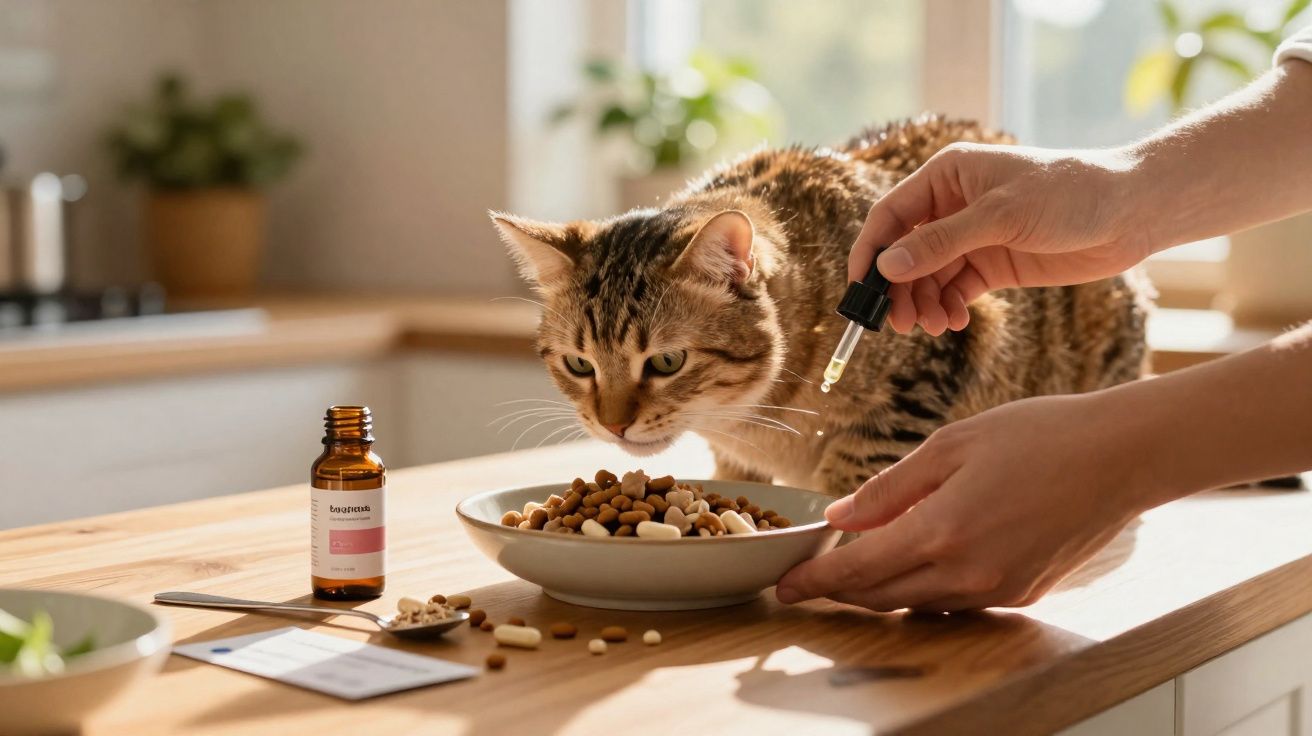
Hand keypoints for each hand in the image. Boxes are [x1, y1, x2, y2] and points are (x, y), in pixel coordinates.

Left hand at [776, 392, 1148, 611]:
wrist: (1123, 456)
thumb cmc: (1039, 436)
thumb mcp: (951, 446)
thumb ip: (889, 487)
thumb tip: (840, 516)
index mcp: (942, 531)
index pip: (857, 571)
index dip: (814, 581)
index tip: (784, 586)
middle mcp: (968, 573)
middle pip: (881, 597)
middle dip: (841, 589)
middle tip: (813, 574)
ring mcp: (999, 589)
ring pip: (918, 605)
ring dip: (882, 590)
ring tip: (861, 561)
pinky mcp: (1023, 592)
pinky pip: (956, 603)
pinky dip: (926, 589)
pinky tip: (919, 560)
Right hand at [848, 143, 1152, 335]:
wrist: (1131, 212)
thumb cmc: (1069, 194)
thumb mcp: (1001, 217)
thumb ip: (941, 243)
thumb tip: (887, 267)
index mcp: (947, 176)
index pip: (891, 216)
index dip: (871, 252)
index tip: (860, 289)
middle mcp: (952, 205)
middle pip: (905, 252)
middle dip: (898, 288)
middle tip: (899, 324)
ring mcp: (972, 236)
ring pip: (928, 276)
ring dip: (923, 302)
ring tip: (934, 326)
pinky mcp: (993, 263)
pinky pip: (954, 289)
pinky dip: (948, 307)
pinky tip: (953, 321)